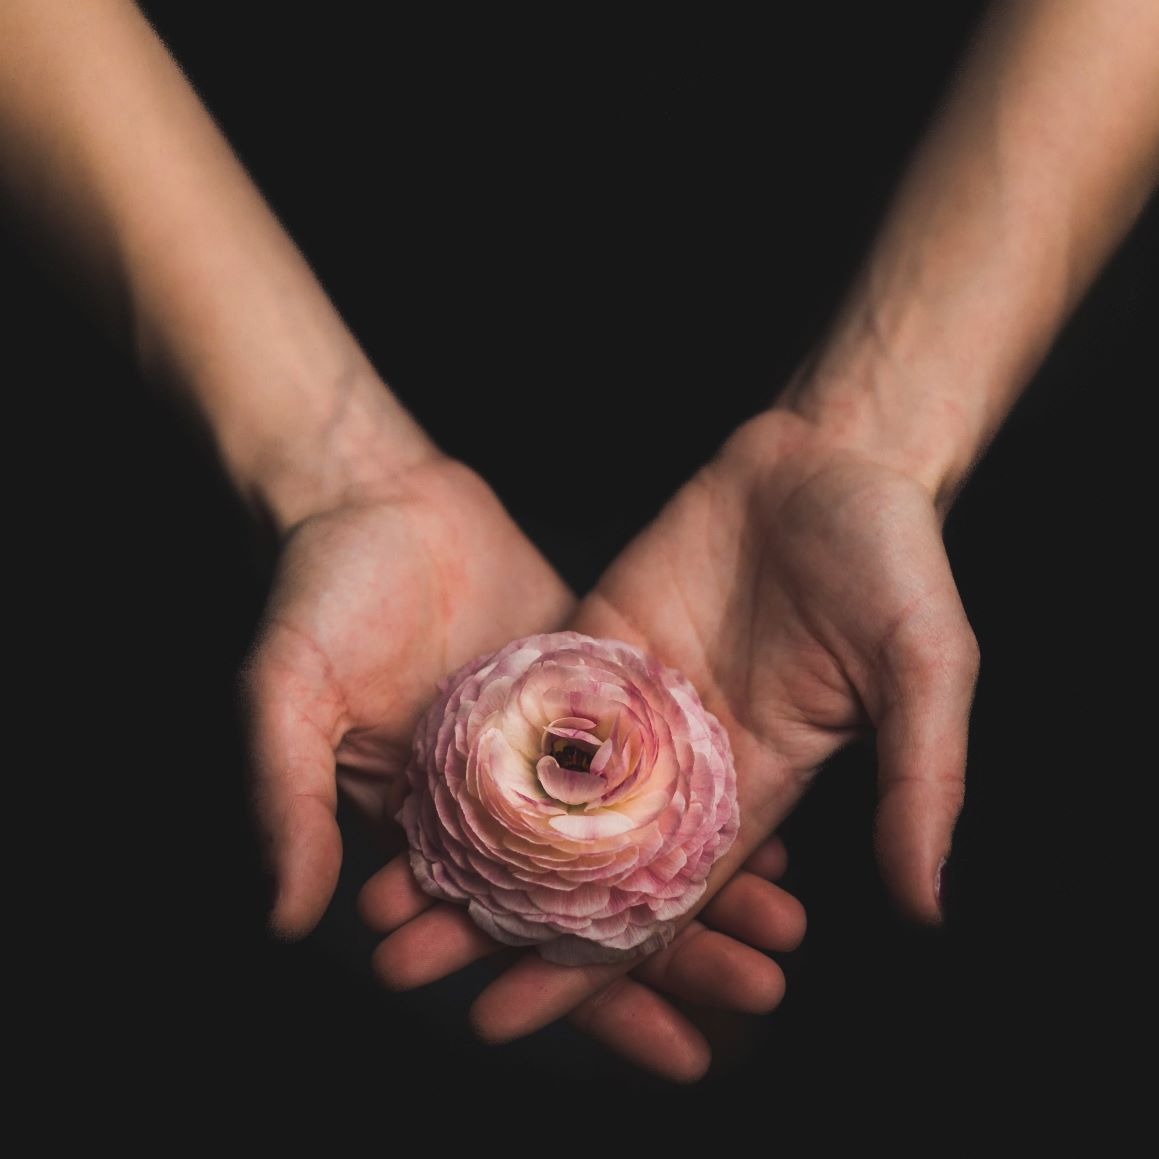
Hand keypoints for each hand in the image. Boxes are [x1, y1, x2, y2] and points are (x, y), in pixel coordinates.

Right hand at [251, 445, 805, 1080]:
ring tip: (783, 932)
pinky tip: (774, 832)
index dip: (588, 1002)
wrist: (375, 495)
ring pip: (639, 839)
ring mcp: (551, 747)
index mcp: (433, 829)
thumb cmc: (318, 593)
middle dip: (679, 961)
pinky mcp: (590, 688)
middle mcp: (501, 802)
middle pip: (597, 905)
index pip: (515, 940)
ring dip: (708, 889)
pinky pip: (656, 755)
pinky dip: (706, 798)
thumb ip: (285, 797)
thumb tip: (285, 917)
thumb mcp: (286, 692)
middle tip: (759, 996)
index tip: (678, 1052)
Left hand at [422, 407, 976, 1049]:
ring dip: (466, 838)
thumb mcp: (926, 669)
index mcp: (753, 785)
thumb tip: (927, 904)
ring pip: (538, 785)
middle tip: (403, 966)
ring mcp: (633, 696)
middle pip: (577, 859)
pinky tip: (412, 777)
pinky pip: (531, 695)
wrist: (831, 459)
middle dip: (498, 917)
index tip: (503, 1016)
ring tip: (385, 891)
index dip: (585, 965)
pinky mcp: (598, 635)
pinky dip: (475, 740)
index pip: (657, 900)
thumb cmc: (893, 560)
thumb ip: (921, 779)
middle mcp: (682, 757)